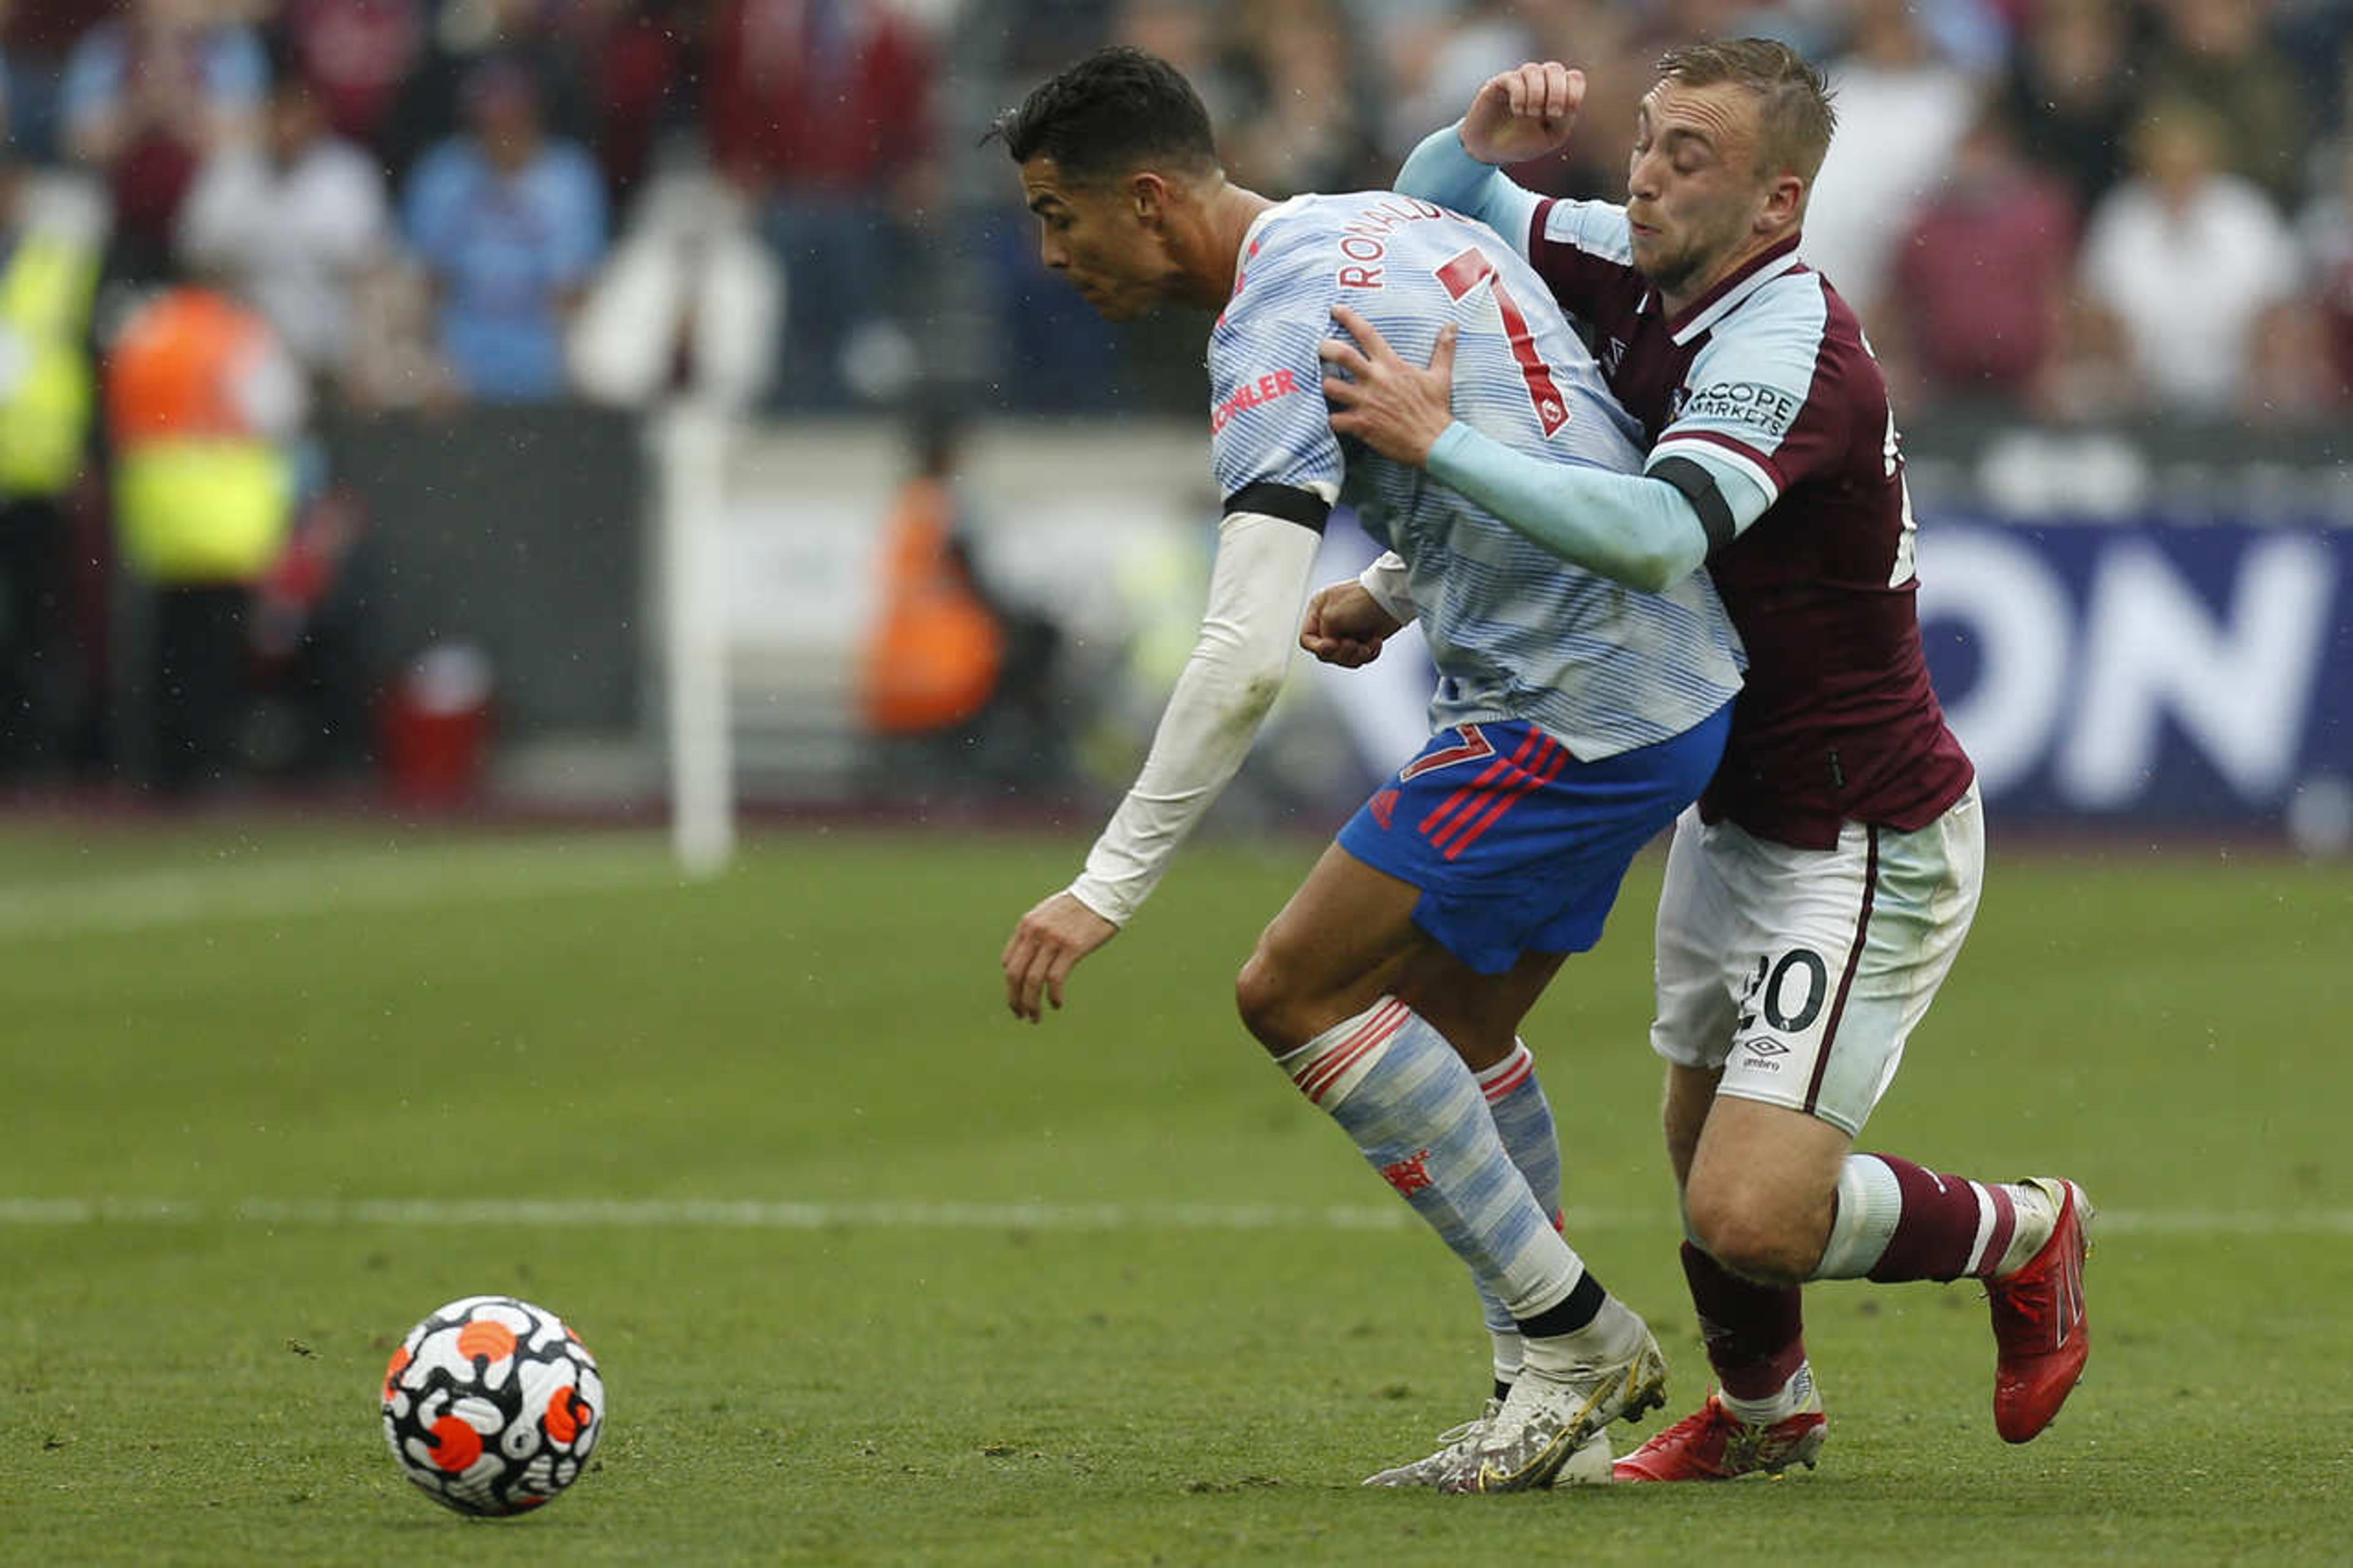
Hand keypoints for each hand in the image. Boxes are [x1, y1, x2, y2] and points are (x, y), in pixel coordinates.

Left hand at [1001, 890, 1117, 1022]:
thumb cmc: (1078, 906)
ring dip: (1031, 1004)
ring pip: (1032, 981)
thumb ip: (1035, 933)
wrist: (1103, 894)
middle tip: (1020, 1016)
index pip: (1008, 962)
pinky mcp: (1072, 947)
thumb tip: (1026, 959)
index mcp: (1026, 925)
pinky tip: (1056, 1004)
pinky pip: (1055, 979)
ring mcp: (1052, 940)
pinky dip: (1053, 996)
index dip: (1011, 984)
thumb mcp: (1047, 914)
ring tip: (1035, 1018)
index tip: (1018, 997)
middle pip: (1015, 974)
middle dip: (1015, 999)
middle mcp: (1035, 932)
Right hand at [1301, 580, 1401, 666]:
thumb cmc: (1362, 600)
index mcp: (1318, 611)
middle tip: (1353, 644)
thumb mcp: (1332, 616)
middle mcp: (1331, 622)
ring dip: (1356, 655)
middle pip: (1325, 653)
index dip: (1318, 647)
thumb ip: (1322, 635)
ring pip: (1343, 658)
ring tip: (1366, 646)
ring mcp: (1347, 632)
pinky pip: (1360, 658)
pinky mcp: (1364, 640)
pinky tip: (1376, 641)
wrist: (1392, 598)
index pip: (1306, 639)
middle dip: (1341, 652)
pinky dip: (1369, 653)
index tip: (1332, 644)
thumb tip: (1330, 647)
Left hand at [1322, 304, 1457, 466]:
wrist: (1434, 441)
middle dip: (1325, 348)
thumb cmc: (1436, 408)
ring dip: (1326, 385)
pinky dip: (1331, 418)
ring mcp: (1366, 402)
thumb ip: (1443, 349)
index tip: (1335, 309)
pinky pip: (1334, 419)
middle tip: (1318, 347)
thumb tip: (1452, 326)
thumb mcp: (1441, 375)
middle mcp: (1375, 379)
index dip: (1348, 317)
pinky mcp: (1361, 424)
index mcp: (1391, 364)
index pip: (1367, 333)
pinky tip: (1334, 417)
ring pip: (1331, 386)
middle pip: (1341, 354)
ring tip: (1327, 385)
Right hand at [1460, 61, 1584, 165]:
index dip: (1573, 92)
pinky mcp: (1499, 83)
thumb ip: (1565, 118)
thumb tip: (1566, 96)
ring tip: (1530, 114)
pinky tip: (1518, 111)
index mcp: (1555, 94)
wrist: (1490, 151)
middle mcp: (1538, 82)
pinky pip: (1514, 78)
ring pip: (1534, 70)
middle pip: (1555, 69)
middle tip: (1551, 114)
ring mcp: (1518, 81)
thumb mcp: (1551, 137)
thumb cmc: (1522, 143)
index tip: (1563, 114)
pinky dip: (1520, 95)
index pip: (1574, 78)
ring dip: (1537, 94)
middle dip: (1557, 92)